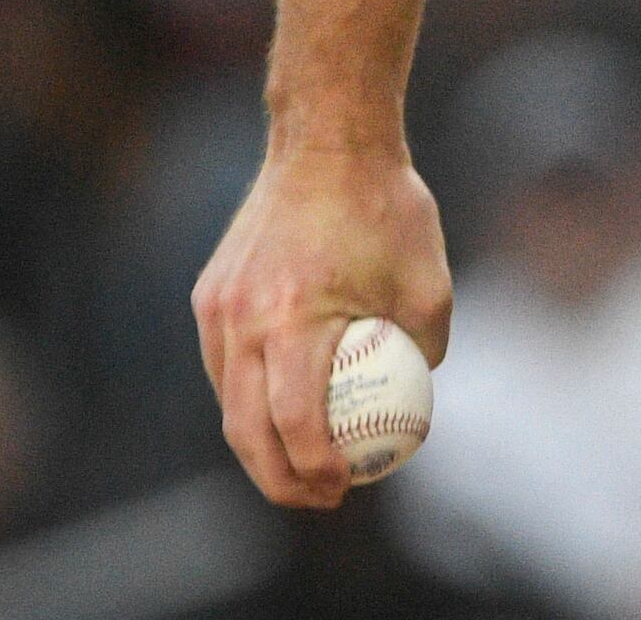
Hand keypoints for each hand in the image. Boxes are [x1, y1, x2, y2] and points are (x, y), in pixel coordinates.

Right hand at [192, 142, 451, 508]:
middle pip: (247, 431)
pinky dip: (249, 398)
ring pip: (228, 402)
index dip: (317, 469)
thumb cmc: (387, 211)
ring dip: (259, 445)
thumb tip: (411, 404)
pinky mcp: (209, 295)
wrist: (329, 143)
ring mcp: (218, 308)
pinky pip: (223, 366)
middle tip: (319, 498)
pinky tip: (282, 411)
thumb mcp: (430, 287)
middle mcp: (243, 320)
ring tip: (301, 468)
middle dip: (280, 480)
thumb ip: (421, 353)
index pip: (295, 423)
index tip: (343, 489)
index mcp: (295, 320)